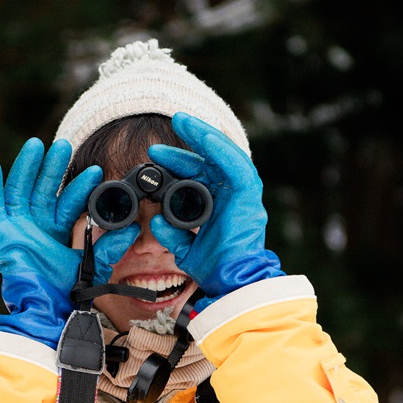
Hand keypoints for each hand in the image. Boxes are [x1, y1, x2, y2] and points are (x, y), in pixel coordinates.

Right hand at [0, 138, 138, 346]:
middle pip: (42, 190)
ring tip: (36, 145)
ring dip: (26, 167)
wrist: (45, 305)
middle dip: (53, 167)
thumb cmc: (66, 291)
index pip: (68, 203)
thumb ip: (110, 247)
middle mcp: (35, 227)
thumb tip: (134, 228)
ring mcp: (16, 229)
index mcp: (55, 232)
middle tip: (64, 145)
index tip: (96, 171)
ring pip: (20, 190)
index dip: (80, 187)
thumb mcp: (92, 264)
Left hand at [147, 113, 282, 302]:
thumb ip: (171, 234)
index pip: (197, 174)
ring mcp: (241, 193)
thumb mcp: (185, 248)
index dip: (176, 162)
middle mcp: (230, 195)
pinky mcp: (248, 194)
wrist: (230, 281)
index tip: (154, 155)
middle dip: (184, 145)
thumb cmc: (214, 268)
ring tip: (182, 121)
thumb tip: (155, 223)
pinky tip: (204, 136)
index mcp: (217, 204)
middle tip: (158, 141)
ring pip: (222, 154)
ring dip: (202, 135)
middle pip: (206, 161)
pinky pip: (235, 164)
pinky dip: (220, 148)